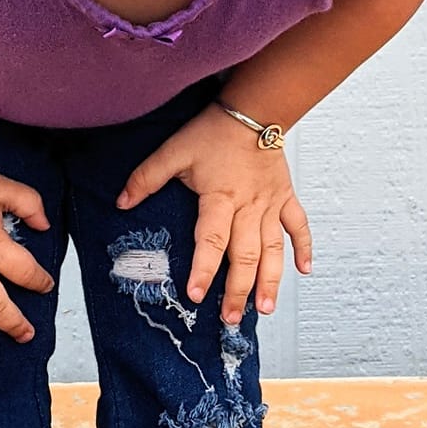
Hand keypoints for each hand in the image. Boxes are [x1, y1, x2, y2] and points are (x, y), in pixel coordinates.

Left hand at [115, 102, 312, 324]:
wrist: (253, 109)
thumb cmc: (212, 131)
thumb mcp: (174, 150)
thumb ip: (146, 178)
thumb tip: (122, 202)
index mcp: (220, 198)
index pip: (211, 241)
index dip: (204, 269)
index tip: (197, 295)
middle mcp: (248, 207)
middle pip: (245, 255)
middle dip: (239, 290)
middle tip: (231, 318)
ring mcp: (270, 204)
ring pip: (273, 248)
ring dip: (271, 280)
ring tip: (265, 308)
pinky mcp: (285, 197)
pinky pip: (298, 226)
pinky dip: (303, 247)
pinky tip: (304, 271)